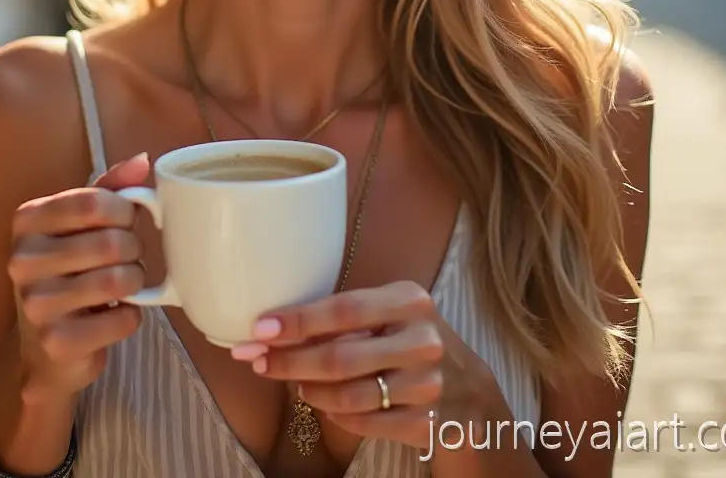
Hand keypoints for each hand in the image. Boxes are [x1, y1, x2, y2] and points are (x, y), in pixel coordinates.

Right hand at [7, 153, 151, 400]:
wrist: (50, 349)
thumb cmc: (73, 270)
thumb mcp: (84, 223)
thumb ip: (112, 188)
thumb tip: (143, 160)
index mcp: (28, 222)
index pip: (94, 202)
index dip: (125, 211)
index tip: (125, 221)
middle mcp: (22, 260)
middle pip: (111, 242)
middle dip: (133, 249)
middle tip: (125, 257)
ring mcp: (35, 304)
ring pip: (119, 280)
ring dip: (134, 281)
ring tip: (122, 284)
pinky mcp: (56, 342)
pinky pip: (123, 318)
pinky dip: (132, 316)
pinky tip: (115, 315)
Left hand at [230, 281, 446, 447]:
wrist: (467, 388)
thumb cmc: (409, 339)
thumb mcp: (391, 313)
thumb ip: (346, 317)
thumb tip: (274, 328)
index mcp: (410, 301)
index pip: (344, 310)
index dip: (298, 321)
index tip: (260, 328)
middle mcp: (422, 341)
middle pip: (340, 358)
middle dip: (290, 361)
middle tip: (257, 361)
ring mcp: (427, 385)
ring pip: (349, 396)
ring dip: (311, 391)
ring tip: (294, 384)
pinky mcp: (427, 423)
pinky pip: (364, 424)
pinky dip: (337, 415)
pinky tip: (325, 404)